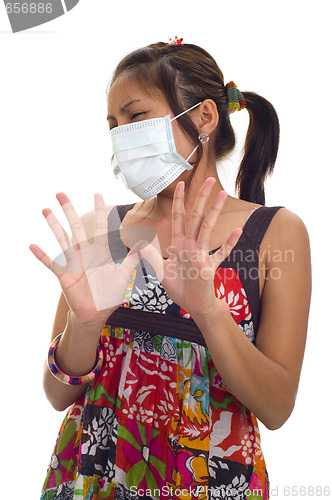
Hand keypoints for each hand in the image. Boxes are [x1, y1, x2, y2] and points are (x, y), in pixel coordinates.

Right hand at [30, 193, 144, 326]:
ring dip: (54, 225)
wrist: (97, 314)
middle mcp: (85, 254)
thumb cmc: (110, 295)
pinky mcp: (65, 275)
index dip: (98, 211)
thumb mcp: (124, 277)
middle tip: (60, 193)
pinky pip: (52, 263)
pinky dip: (43, 255)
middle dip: (69, 210)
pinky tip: (33, 246)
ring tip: (46, 210)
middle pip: (76, 227)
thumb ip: (133, 260)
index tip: (97, 194)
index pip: (99, 227)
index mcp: (100, 253)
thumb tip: (145, 244)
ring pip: (63, 240)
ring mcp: (74, 263)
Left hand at [140, 178, 242, 317]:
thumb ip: (150, 256)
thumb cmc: (179, 288)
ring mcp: (202, 254)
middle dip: (201, 198)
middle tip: (210, 179)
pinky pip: (221, 252)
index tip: (182, 184)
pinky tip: (237, 230)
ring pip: (207, 228)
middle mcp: (191, 245)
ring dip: (214, 211)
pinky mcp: (210, 266)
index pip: (179, 217)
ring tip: (222, 194)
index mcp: (179, 244)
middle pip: (196, 216)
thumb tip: (137, 242)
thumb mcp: (160, 271)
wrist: (194, 305)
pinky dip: (228, 242)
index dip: (180, 201)